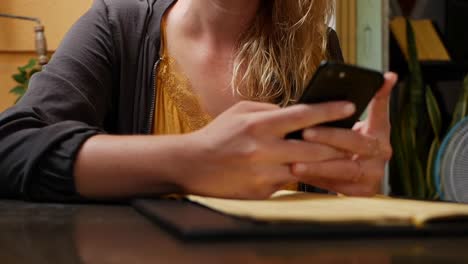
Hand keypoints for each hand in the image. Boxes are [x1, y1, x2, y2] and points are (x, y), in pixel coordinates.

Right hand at [176, 100, 356, 198]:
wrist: (193, 165)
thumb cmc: (218, 134)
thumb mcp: (241, 112)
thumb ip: (271, 111)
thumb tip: (299, 114)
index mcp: (260, 124)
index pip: (304, 115)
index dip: (331, 110)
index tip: (351, 107)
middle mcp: (264, 149)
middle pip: (315, 148)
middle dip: (338, 144)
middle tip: (353, 139)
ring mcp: (264, 173)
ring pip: (306, 169)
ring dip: (323, 163)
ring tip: (336, 156)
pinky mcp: (262, 192)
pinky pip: (289, 183)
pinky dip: (297, 175)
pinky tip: (300, 169)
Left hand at [290, 72, 397, 195]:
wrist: (348, 177)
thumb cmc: (339, 144)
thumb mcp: (344, 126)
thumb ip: (339, 113)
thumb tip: (323, 95)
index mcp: (379, 131)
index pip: (381, 109)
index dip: (382, 94)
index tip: (384, 78)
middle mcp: (381, 151)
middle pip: (355, 141)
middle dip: (329, 137)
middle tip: (306, 133)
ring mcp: (374, 173)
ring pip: (344, 169)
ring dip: (318, 166)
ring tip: (295, 164)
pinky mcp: (363, 191)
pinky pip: (337, 185)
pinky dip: (316, 180)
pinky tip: (298, 175)